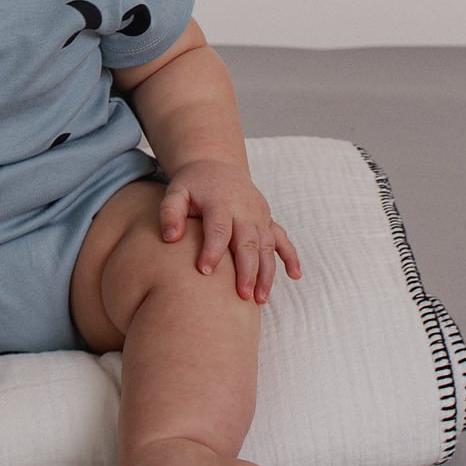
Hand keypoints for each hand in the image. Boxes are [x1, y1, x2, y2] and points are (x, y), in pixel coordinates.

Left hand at [158, 159, 301, 302]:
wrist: (217, 166)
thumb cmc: (193, 185)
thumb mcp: (176, 192)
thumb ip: (170, 212)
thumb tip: (170, 238)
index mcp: (220, 203)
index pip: (219, 229)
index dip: (212, 251)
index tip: (204, 272)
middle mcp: (244, 210)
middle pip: (248, 242)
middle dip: (247, 270)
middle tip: (242, 295)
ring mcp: (259, 216)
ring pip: (267, 246)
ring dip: (266, 273)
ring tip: (259, 299)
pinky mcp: (267, 220)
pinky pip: (283, 239)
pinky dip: (291, 256)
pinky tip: (295, 275)